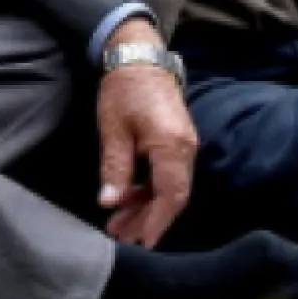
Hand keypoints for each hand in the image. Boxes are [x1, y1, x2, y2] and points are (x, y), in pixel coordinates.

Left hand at [96, 19, 198, 247]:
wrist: (139, 57)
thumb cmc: (124, 89)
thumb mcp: (113, 128)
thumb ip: (115, 167)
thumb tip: (110, 202)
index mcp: (172, 145)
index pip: (170, 195)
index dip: (156, 221)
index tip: (141, 242)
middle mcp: (186, 148)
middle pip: (173, 196)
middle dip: (147, 219)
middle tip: (120, 235)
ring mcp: (185, 145)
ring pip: (171, 188)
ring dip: (147, 207)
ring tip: (118, 222)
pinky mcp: (179, 142)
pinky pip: (169, 175)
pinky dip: (151, 191)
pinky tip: (129, 198)